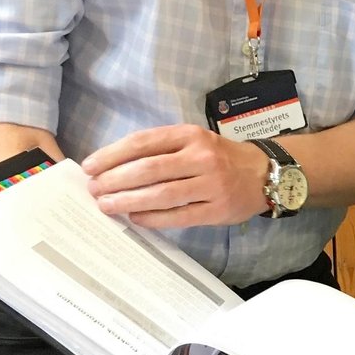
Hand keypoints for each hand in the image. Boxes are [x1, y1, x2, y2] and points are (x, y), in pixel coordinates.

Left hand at [81, 125, 269, 227]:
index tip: (90, 166)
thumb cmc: (221, 157)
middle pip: (149, 169)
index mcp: (191, 135)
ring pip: (161, 194)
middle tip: (94, 189)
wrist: (264, 173)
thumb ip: (162, 149)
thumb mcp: (195, 141)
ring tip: (106, 205)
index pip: (144, 142)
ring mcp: (211, 184)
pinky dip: (152, 218)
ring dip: (128, 201)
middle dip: (114, 180)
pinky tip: (135, 218)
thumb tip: (115, 166)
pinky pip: (178, 216)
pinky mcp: (216, 209)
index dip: (112, 155)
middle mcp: (202, 157)